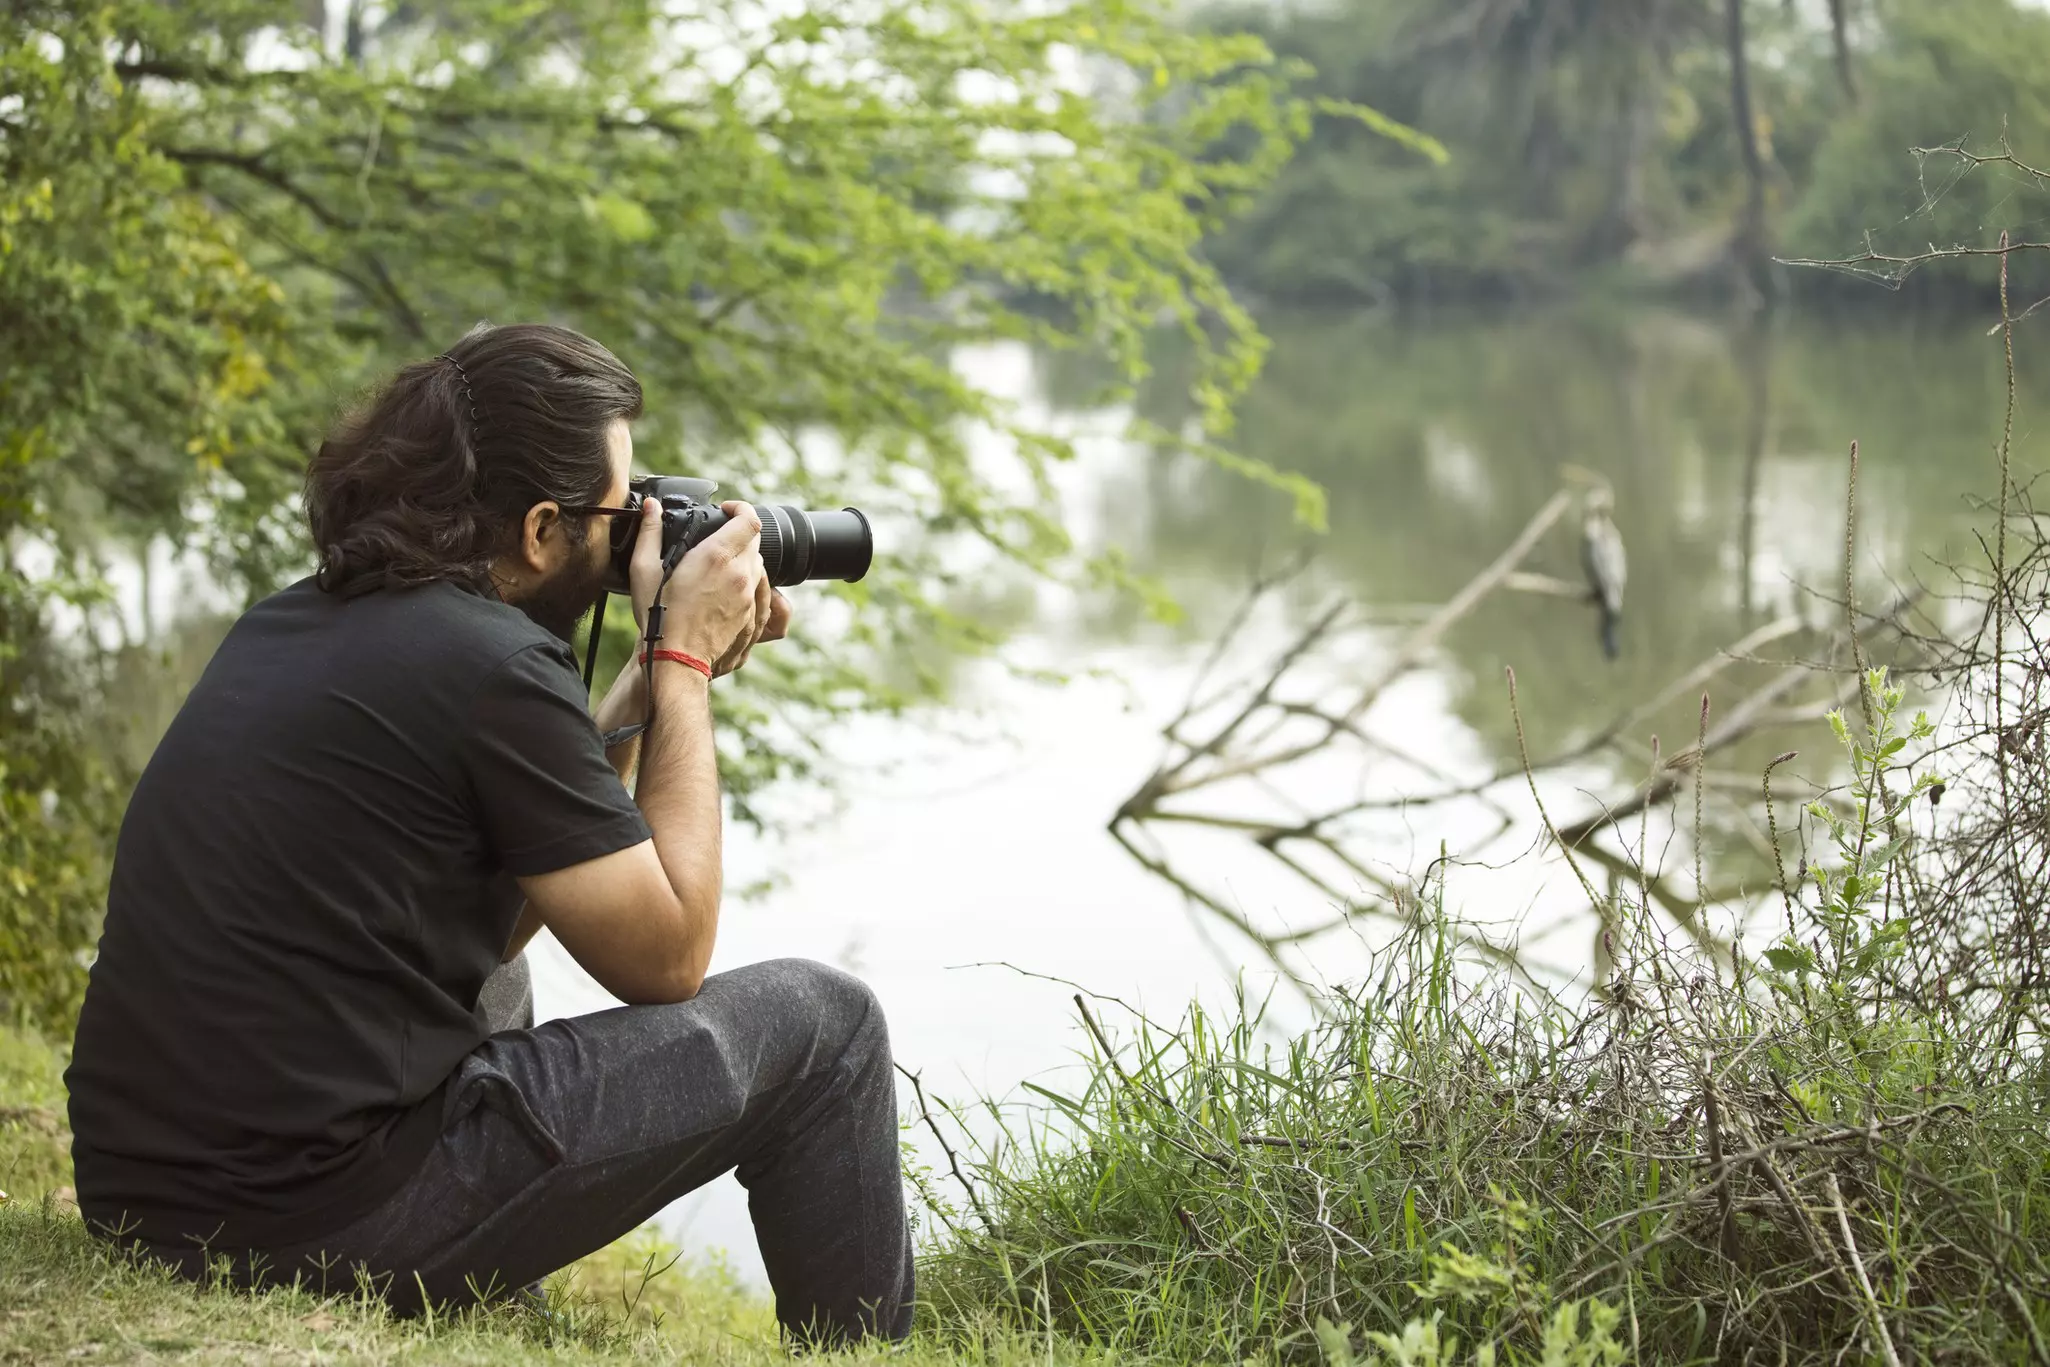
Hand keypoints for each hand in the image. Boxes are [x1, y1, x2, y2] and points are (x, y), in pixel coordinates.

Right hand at [630, 499, 768, 673]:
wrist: (676, 661)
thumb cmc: (658, 618)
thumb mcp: (644, 571)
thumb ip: (649, 533)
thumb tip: (652, 507)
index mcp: (717, 556)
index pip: (749, 520)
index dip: (741, 508)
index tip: (727, 510)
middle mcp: (740, 575)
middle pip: (755, 542)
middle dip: (739, 535)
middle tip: (717, 542)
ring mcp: (750, 598)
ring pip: (760, 568)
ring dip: (745, 562)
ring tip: (721, 569)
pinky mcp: (753, 618)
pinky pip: (764, 594)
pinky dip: (752, 587)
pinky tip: (733, 592)